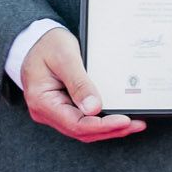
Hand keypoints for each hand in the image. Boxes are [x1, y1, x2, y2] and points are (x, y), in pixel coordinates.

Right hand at [21, 28, 144, 141]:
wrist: (35, 41)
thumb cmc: (47, 45)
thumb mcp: (65, 58)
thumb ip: (79, 83)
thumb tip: (94, 108)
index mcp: (42, 101)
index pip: (75, 124)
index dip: (102, 125)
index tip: (124, 120)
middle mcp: (46, 111)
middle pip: (81, 130)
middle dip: (110, 130)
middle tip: (137, 125)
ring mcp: (54, 111)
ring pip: (83, 128)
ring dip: (108, 128)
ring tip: (134, 124)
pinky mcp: (63, 107)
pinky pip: (83, 119)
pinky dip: (101, 120)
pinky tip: (118, 117)